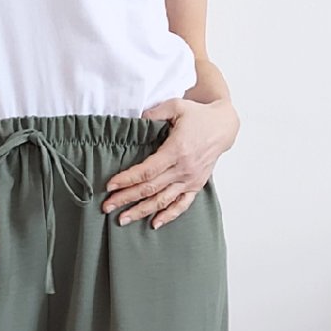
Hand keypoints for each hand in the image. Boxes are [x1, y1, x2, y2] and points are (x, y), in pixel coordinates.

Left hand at [103, 97, 237, 228]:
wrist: (223, 126)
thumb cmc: (198, 116)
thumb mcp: (176, 106)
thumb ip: (154, 113)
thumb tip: (134, 120)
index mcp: (177, 150)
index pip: (147, 171)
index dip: (127, 179)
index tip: (110, 186)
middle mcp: (184, 169)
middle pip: (150, 189)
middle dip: (126, 199)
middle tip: (107, 207)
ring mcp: (191, 179)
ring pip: (162, 200)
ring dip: (141, 211)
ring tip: (123, 219)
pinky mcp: (196, 185)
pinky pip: (182, 204)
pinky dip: (168, 215)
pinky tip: (154, 224)